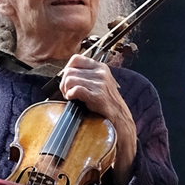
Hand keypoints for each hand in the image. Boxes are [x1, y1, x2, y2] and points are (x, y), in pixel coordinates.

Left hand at [60, 54, 137, 184]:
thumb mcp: (97, 86)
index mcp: (101, 68)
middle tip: (69, 95)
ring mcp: (101, 84)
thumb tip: (64, 75)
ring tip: (72, 100)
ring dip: (66, 91)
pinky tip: (74, 101)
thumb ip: (84, 78)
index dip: (67, 71)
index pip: (75, 59)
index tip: (69, 84)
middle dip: (64, 84)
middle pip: (69, 71)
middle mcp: (102, 73)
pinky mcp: (99, 96)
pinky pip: (76, 89)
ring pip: (70, 80)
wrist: (121, 124)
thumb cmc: (106, 107)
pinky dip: (71, 95)